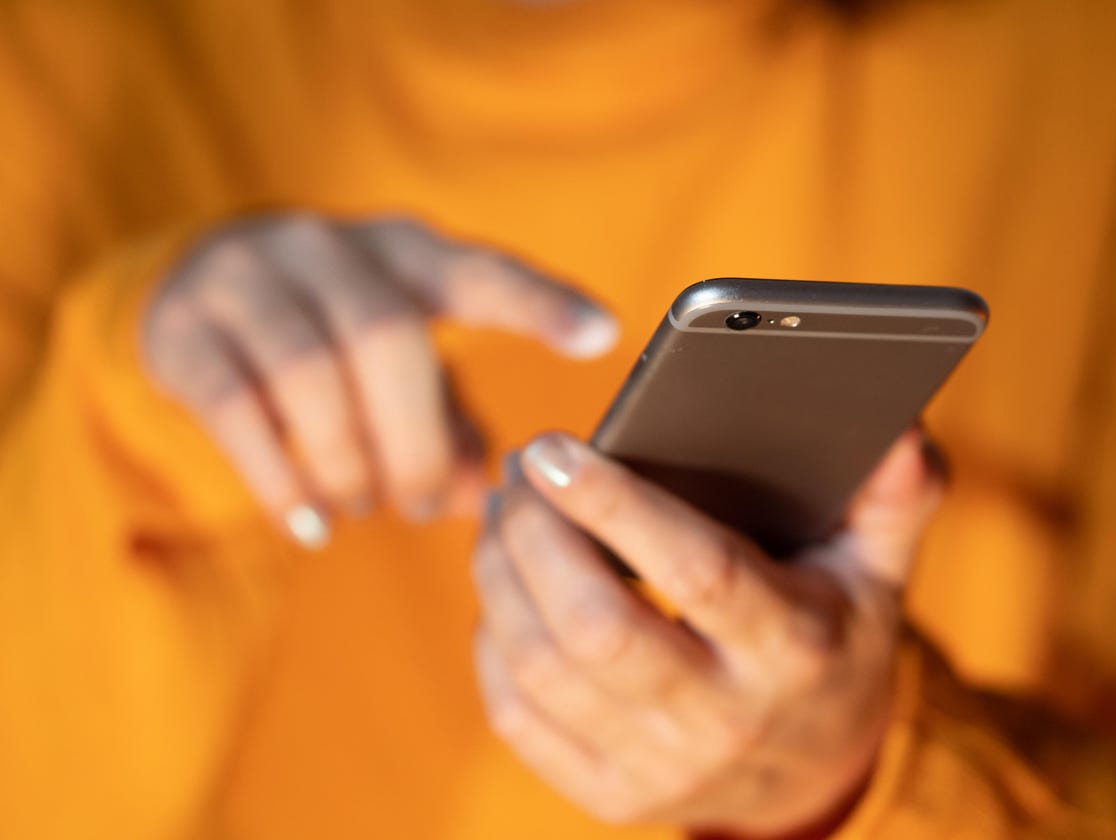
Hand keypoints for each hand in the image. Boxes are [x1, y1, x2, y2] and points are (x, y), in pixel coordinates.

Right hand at [143, 213, 616, 546]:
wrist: (194, 288)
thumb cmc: (334, 335)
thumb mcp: (402, 358)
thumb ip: (449, 420)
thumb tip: (490, 502)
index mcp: (407, 250)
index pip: (481, 271)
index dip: (541, 303)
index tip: (605, 335)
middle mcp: (330, 248)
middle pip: (386, 340)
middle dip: (414, 442)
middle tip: (424, 504)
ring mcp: (249, 279)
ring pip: (309, 374)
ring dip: (350, 463)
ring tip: (366, 508)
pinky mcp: (185, 330)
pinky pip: (237, 410)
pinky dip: (281, 479)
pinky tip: (310, 524)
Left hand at [472, 430, 943, 836]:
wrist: (816, 771)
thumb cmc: (835, 639)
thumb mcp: (879, 569)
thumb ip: (895, 496)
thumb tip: (899, 430)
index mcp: (794, 645)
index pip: (698, 571)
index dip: (618, 506)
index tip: (555, 449)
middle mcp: (726, 717)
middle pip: (595, 628)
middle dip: (534, 537)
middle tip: (521, 473)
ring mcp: (662, 768)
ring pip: (541, 668)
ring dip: (500, 576)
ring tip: (504, 514)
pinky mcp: (611, 796)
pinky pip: (517, 718)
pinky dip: (491, 642)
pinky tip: (505, 591)